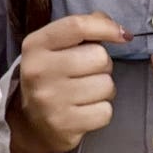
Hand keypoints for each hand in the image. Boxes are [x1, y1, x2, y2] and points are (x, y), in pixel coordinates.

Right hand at [8, 12, 125, 152]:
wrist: (30, 122)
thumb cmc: (50, 77)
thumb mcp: (54, 47)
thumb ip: (81, 30)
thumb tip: (117, 28)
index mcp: (35, 46)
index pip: (77, 27)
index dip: (106, 27)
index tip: (122, 35)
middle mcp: (39, 71)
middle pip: (99, 57)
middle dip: (102, 65)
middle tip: (87, 73)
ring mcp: (50, 100)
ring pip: (106, 85)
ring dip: (104, 89)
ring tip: (86, 93)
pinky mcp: (64, 124)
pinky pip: (105, 111)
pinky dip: (101, 111)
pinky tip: (85, 110)